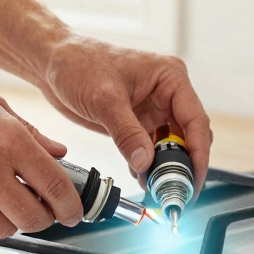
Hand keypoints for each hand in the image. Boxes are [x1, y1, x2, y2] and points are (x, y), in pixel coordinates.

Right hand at [0, 67, 82, 236]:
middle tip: (42, 209)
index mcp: (8, 140)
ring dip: (11, 220)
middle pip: (34, 219)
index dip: (72, 205)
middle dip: (45, 218)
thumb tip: (58, 152)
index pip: (57, 187)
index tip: (74, 210)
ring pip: (4, 229)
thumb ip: (29, 133)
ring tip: (5, 200)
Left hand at [39, 36, 211, 192]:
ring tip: (156, 188)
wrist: (54, 62)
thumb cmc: (79, 64)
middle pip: (189, 135)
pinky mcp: (137, 121)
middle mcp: (167, 92)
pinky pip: (151, 147)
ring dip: (165, 166)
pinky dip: (148, 164)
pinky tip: (140, 177)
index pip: (195, 120)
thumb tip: (145, 163)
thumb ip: (127, 133)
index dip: (198, 153)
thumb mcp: (104, 100)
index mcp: (170, 77)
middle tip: (176, 191)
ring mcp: (153, 108)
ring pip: (171, 144)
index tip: (193, 179)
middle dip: (184, 164)